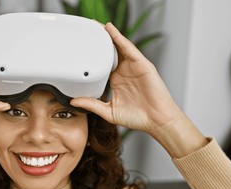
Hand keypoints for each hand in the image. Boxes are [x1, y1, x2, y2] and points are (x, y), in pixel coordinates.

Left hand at [70, 23, 207, 156]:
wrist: (157, 121)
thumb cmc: (137, 117)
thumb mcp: (108, 111)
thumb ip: (91, 105)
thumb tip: (73, 102)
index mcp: (116, 80)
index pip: (102, 63)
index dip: (92, 54)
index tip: (80, 48)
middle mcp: (124, 71)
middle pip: (109, 51)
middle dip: (99, 40)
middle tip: (86, 28)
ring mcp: (133, 66)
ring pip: (118, 46)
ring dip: (107, 35)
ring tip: (95, 24)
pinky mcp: (142, 64)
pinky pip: (128, 48)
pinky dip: (118, 38)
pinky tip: (109, 29)